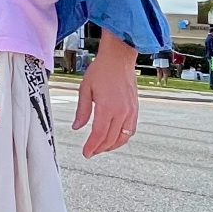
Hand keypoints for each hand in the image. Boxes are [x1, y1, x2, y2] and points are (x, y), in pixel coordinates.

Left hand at [71, 32, 138, 156]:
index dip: (92, 147)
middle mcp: (121, 111)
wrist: (119, 58)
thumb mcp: (85, 89)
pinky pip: (131, 129)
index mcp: (107, 107)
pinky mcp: (135, 109)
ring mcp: (130, 111)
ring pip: (123, 137)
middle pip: (111, 139)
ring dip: (112, 146)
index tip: (86, 153)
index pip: (99, 134)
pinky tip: (115, 138)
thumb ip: (82, 110)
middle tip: (90, 152)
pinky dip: (123, 137)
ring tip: (101, 148)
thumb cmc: (102, 69)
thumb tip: (77, 126)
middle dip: (100, 148)